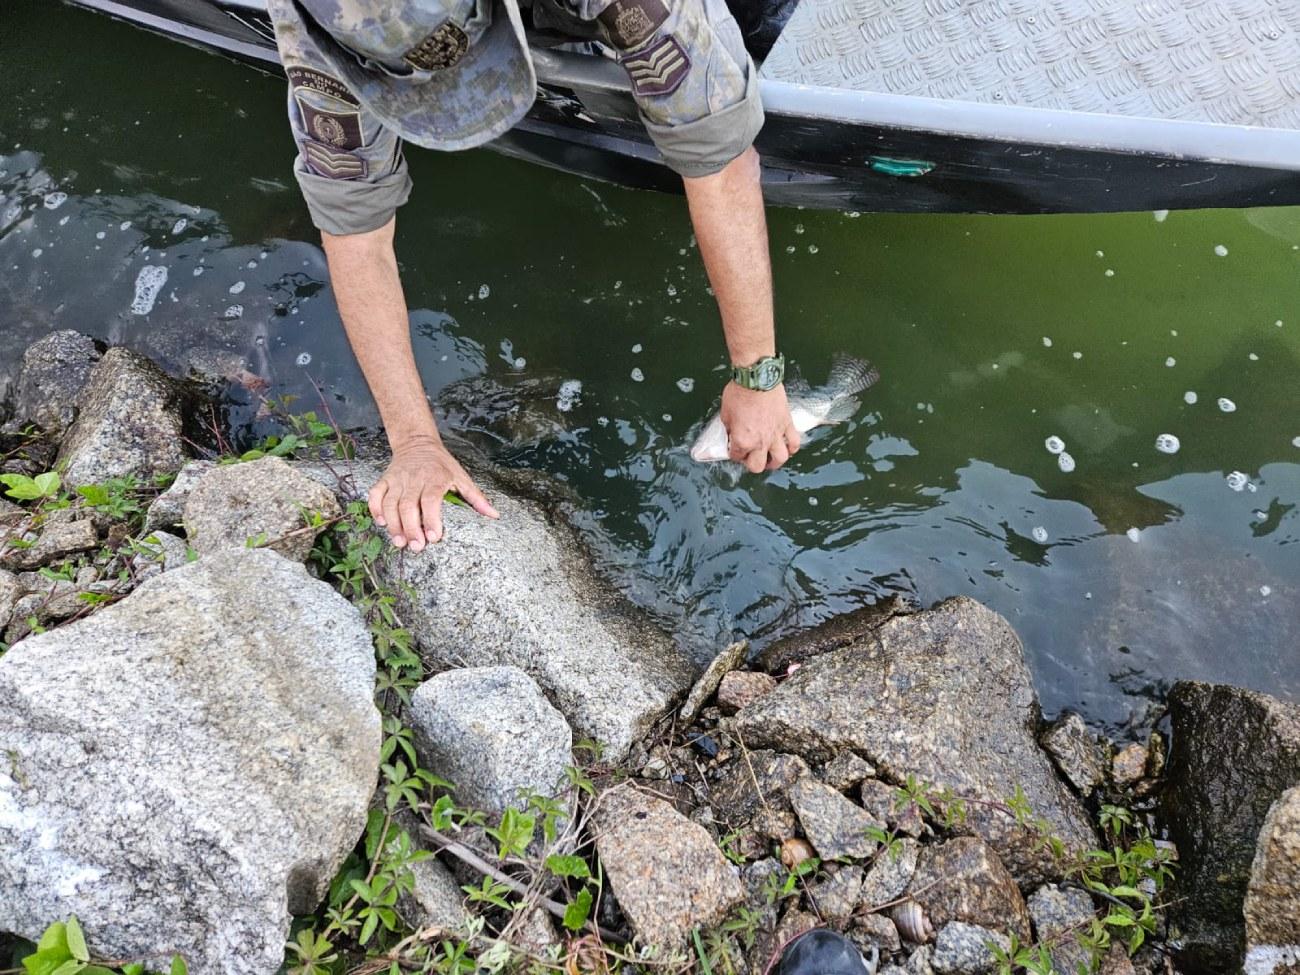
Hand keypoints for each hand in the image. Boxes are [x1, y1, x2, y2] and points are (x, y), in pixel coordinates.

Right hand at [368, 437, 498, 549]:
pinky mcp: (385, 479)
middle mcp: (414, 478)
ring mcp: (397, 479)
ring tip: (399, 542)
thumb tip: (494, 515)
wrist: (417, 442)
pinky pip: (375, 494)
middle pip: (408, 505)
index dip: (431, 519)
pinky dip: (375, 509)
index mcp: (436, 478)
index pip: (431, 500)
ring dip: (393, 524)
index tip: (433, 538)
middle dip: (411, 528)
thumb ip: (476, 497)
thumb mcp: (461, 476)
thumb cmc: (442, 464)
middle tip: (416, 547)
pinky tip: (381, 523)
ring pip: (390, 503)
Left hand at [721, 382, 799, 472]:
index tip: (734, 448)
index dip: (734, 453)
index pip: (736, 456)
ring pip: (780, 458)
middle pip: (758, 465)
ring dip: (774, 462)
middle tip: (750, 458)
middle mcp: (760, 441)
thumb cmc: (740, 393)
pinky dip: (792, 447)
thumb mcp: (725, 414)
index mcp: (742, 440)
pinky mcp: (787, 424)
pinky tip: (788, 446)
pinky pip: (794, 442)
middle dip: (752, 463)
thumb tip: (732, 434)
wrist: (757, 378)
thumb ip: (730, 429)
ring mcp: (776, 434)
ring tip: (771, 459)